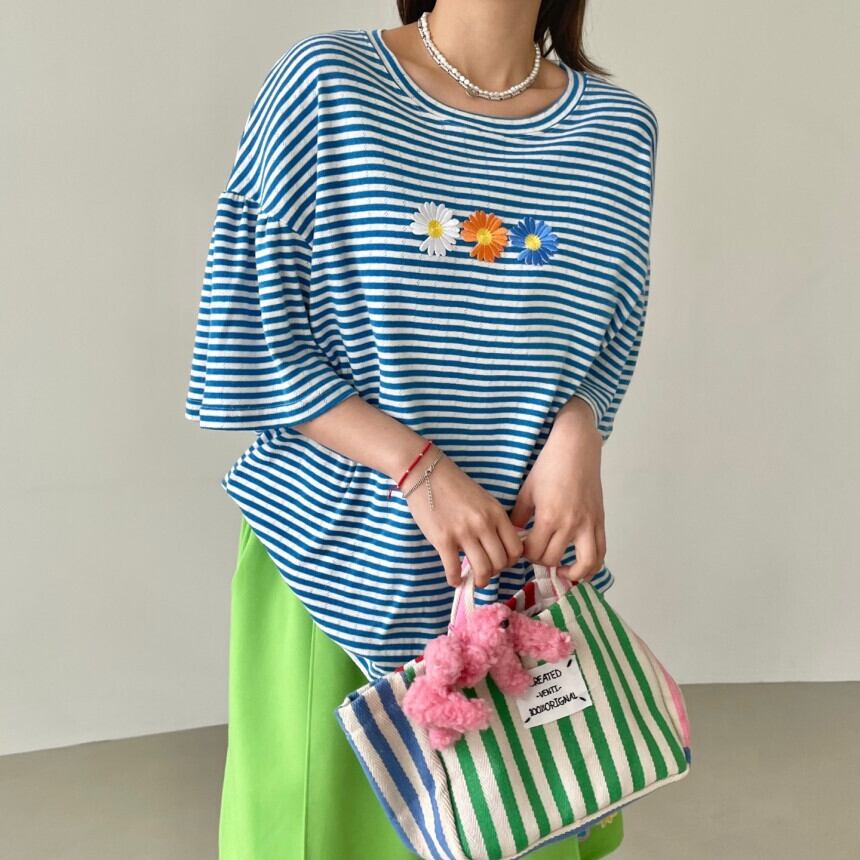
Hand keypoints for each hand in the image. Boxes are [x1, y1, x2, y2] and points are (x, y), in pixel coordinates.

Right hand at [404, 448, 523, 587]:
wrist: (426, 473)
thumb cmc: (454, 486)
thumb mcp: (484, 500)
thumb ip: (494, 520)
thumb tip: (498, 547)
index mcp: (496, 513)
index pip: (515, 549)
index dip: (510, 561)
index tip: (500, 561)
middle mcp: (483, 524)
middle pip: (500, 563)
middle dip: (495, 572)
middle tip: (486, 571)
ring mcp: (463, 533)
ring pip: (483, 570)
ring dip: (480, 580)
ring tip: (474, 579)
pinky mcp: (442, 540)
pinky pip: (453, 570)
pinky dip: (455, 580)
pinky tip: (454, 579)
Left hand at [509, 399, 605, 581]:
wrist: (576, 448)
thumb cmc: (548, 466)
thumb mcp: (527, 491)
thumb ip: (519, 516)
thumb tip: (513, 535)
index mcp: (549, 518)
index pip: (534, 552)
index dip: (524, 554)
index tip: (522, 547)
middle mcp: (571, 525)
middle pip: (553, 559)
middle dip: (541, 560)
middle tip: (536, 552)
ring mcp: (588, 524)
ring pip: (586, 564)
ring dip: (572, 573)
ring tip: (562, 572)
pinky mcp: (600, 521)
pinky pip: (601, 551)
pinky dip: (592, 565)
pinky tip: (580, 565)